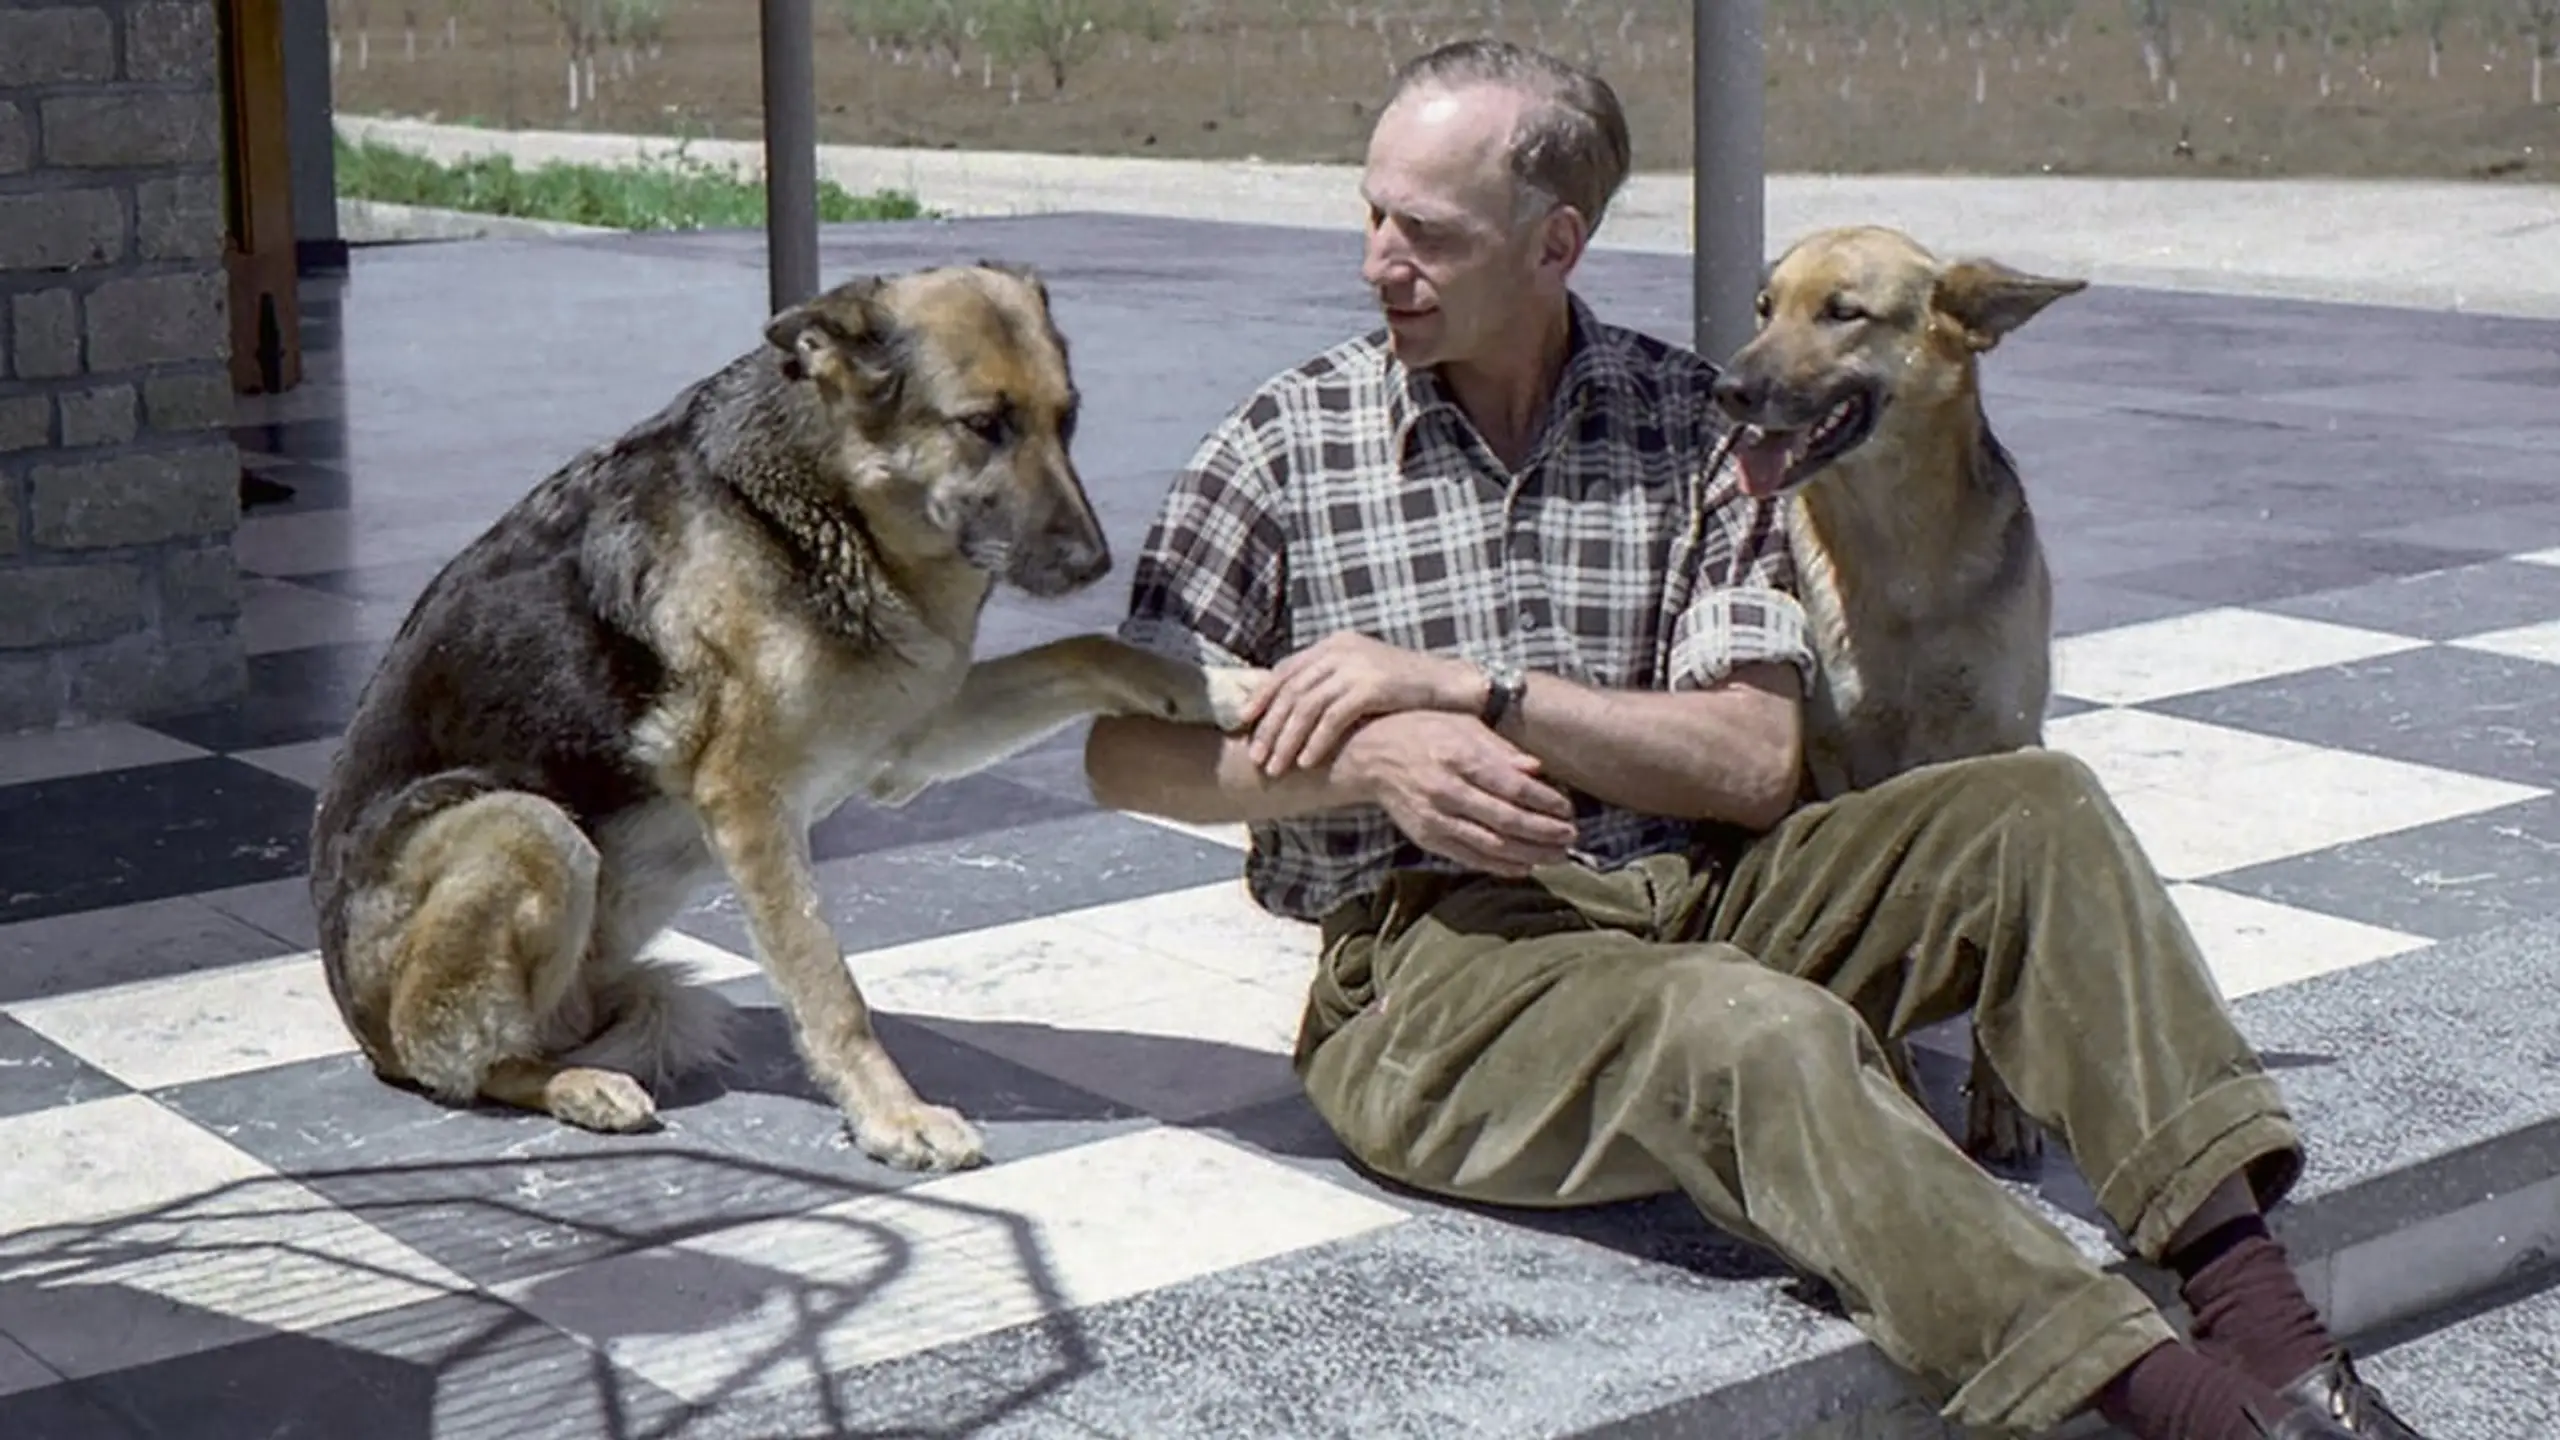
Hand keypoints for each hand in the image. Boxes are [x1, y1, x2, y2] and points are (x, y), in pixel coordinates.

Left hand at [1240, 631, 1478, 776]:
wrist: (1452, 687)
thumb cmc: (1406, 692)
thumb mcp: (1362, 679)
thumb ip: (1330, 686)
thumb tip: (1293, 712)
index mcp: (1333, 645)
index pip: (1285, 670)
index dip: (1260, 697)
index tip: (1243, 724)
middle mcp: (1340, 650)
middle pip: (1291, 691)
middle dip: (1269, 727)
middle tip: (1256, 757)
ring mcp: (1356, 666)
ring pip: (1306, 706)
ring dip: (1287, 740)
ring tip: (1275, 767)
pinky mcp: (1373, 685)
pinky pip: (1333, 717)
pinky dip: (1317, 741)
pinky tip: (1307, 762)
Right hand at [1338, 711, 1577, 876]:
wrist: (1371, 754)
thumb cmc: (1423, 731)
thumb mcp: (1462, 724)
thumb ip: (1500, 749)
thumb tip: (1537, 770)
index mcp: (1458, 756)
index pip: (1512, 787)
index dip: (1545, 802)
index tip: (1567, 808)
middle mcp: (1445, 790)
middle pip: (1506, 819)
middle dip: (1544, 832)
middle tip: (1571, 836)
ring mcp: (1434, 818)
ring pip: (1490, 845)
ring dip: (1529, 854)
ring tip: (1558, 856)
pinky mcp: (1427, 837)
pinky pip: (1468, 858)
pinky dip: (1499, 866)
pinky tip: (1525, 866)